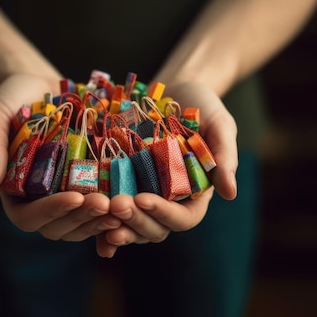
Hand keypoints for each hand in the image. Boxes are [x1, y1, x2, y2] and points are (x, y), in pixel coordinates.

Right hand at [0, 73, 121, 242]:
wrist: (43, 84)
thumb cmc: (13, 98)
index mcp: (14, 191)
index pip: (28, 217)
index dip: (52, 211)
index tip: (74, 196)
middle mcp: (40, 200)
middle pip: (59, 227)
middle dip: (82, 217)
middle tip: (106, 203)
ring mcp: (65, 195)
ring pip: (82, 224)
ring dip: (101, 220)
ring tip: (123, 206)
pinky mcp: (87, 186)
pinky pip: (99, 211)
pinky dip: (113, 214)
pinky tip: (131, 205)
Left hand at [98, 81, 237, 254]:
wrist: (172, 88)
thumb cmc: (201, 105)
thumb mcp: (219, 125)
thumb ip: (225, 156)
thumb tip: (230, 194)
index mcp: (195, 193)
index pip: (184, 218)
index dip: (164, 214)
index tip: (144, 199)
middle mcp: (168, 200)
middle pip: (155, 228)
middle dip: (135, 220)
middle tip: (116, 204)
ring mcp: (144, 193)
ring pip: (131, 224)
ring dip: (115, 225)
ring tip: (97, 213)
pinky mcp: (122, 184)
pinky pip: (111, 212)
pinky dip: (99, 223)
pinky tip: (86, 219)